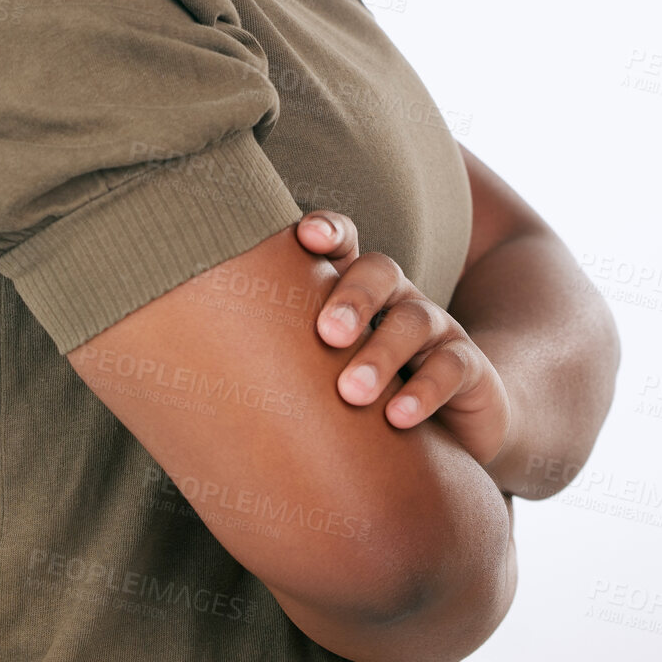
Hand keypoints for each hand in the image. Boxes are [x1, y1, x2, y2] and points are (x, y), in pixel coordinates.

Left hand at [295, 211, 512, 471]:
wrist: (455, 431)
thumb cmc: (365, 393)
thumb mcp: (323, 369)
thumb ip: (278, 357)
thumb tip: (191, 374)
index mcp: (357, 288)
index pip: (345, 243)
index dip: (330, 231)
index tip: (305, 235)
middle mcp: (397, 298)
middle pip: (380, 271)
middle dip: (351, 296)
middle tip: (325, 334)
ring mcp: (437, 329)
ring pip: (415, 319)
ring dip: (381, 353)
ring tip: (352, 392)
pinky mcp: (469, 369)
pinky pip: (453, 367)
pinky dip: (426, 391)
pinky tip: (397, 418)